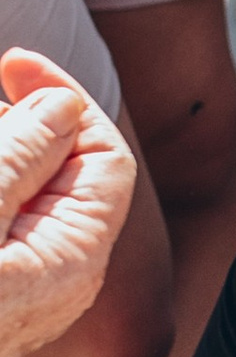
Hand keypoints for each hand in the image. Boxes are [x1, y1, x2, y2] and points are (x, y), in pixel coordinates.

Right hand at [0, 52, 132, 356]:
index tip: (11, 61)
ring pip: (21, 199)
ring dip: (1, 155)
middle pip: (60, 174)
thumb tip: (65, 108)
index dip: (62, 100)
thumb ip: (21, 158)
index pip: (103, 157)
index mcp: (74, 257)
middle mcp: (61, 280)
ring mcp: (22, 295)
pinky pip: (5, 228)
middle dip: (17, 124)